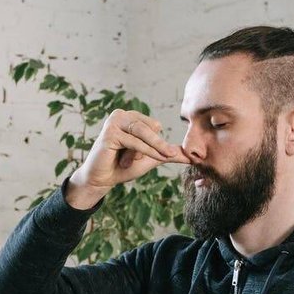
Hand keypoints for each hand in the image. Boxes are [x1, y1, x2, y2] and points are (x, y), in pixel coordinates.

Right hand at [66, 109, 189, 207]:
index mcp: (131, 117)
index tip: (158, 156)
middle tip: (159, 159)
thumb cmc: (124, 167)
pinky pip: (134, 141)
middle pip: (151, 127)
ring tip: (156, 159)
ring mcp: (113, 122)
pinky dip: (142, 152)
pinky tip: (137, 161)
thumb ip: (168, 154)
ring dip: (151, 149)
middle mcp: (121, 114)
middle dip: (155, 146)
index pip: (155, 125)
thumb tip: (191, 156)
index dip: (158, 142)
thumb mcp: (151, 158)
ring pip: (143, 133)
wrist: (102, 179)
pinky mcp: (109, 133)